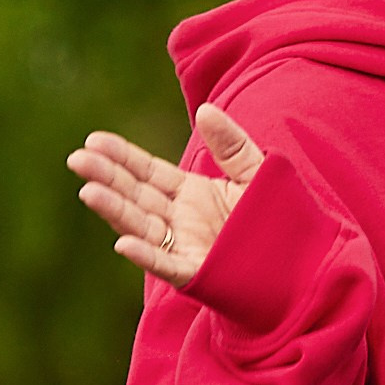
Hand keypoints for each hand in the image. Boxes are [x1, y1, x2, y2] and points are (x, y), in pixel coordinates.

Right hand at [68, 105, 263, 288]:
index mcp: (190, 195)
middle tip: (77, 159)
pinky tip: (122, 243)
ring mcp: (186, 248)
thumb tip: (206, 109)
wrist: (307, 264)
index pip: (147, 172)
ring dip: (115, 211)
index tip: (94, 140)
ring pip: (142, 227)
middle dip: (106, 178)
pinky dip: (146, 256)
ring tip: (87, 191)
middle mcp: (181, 221)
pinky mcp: (199, 275)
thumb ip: (232, 145)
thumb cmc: (280, 221)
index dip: (120, 157)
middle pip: (136, 196)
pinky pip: (167, 265)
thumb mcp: (257, 174)